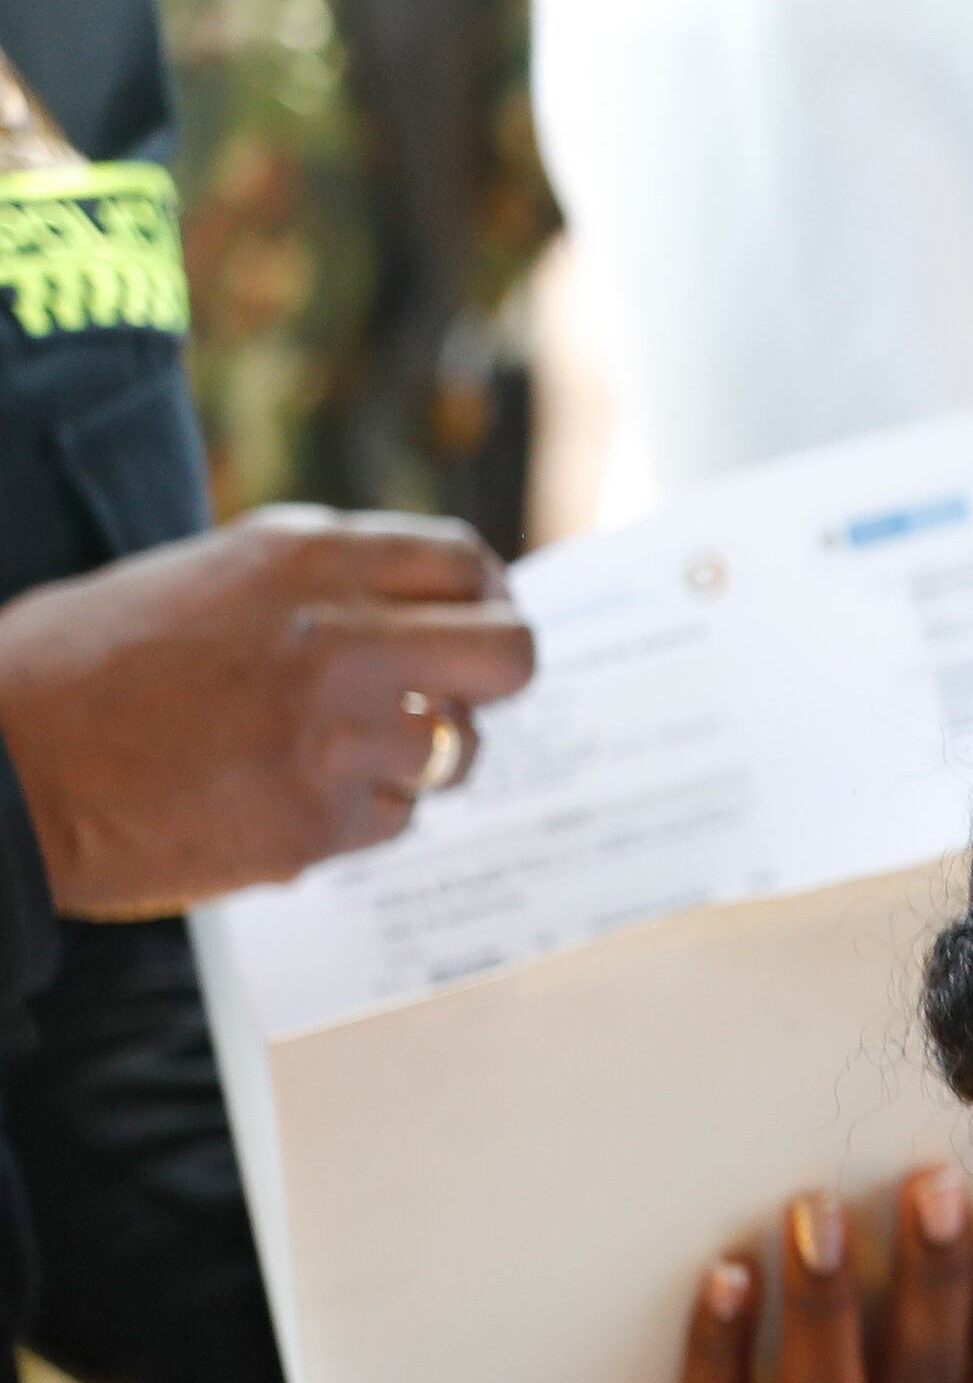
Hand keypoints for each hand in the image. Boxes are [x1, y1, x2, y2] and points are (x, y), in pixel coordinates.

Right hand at [0, 509, 537, 915]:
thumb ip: (316, 590)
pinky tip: (274, 797)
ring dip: (408, 760)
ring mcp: (337, 735)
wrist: (3, 764)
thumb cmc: (80, 669)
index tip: (470, 630)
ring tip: (315, 752)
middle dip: (495, 683)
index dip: (486, 602)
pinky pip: (394, 820)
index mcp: (304, 559)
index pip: (466, 565)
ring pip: (454, 752)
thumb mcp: (204, 582)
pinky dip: (354, 816)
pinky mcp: (320, 823)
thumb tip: (423, 616)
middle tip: (453, 701)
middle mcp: (338, 637)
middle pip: (512, 656)